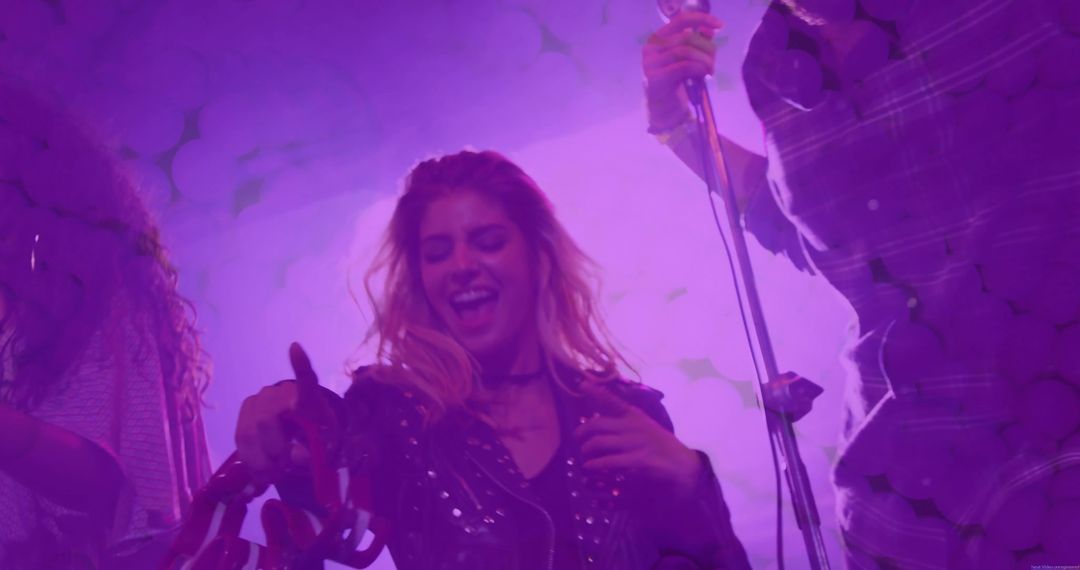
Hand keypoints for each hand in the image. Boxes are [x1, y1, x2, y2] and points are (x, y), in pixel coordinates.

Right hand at [234, 343, 338, 484]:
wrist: (299, 437)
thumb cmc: (316, 437)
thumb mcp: (324, 447)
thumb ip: (315, 450)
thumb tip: (296, 457)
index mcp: (308, 397)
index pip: (306, 378)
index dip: (300, 365)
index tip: (295, 348)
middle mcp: (280, 393)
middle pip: (267, 420)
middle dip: (275, 449)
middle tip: (286, 464)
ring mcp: (259, 400)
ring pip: (249, 433)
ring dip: (261, 459)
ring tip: (275, 470)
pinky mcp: (245, 413)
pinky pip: (240, 438)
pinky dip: (250, 460)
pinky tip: (262, 470)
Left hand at [574, 382, 704, 497]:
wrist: (682, 464)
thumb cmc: (660, 445)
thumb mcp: (644, 426)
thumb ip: (624, 420)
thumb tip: (600, 420)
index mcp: (634, 415)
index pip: (612, 400)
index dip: (596, 392)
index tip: (583, 383)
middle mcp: (632, 426)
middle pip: (597, 425)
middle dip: (582, 432)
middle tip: (577, 440)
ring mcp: (635, 442)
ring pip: (599, 443)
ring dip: (587, 450)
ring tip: (584, 457)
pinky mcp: (638, 460)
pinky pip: (609, 461)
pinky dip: (596, 464)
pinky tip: (590, 467)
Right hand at [643, 11, 723, 130]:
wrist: (665, 109)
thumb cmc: (677, 82)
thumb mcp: (689, 59)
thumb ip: (698, 43)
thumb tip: (710, 30)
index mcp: (657, 38)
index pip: (680, 20)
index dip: (701, 19)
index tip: (719, 25)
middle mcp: (651, 48)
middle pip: (686, 37)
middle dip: (706, 47)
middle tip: (713, 61)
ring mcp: (651, 63)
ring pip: (685, 51)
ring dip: (704, 59)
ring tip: (710, 69)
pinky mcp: (656, 78)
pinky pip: (683, 66)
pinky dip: (698, 68)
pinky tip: (704, 75)